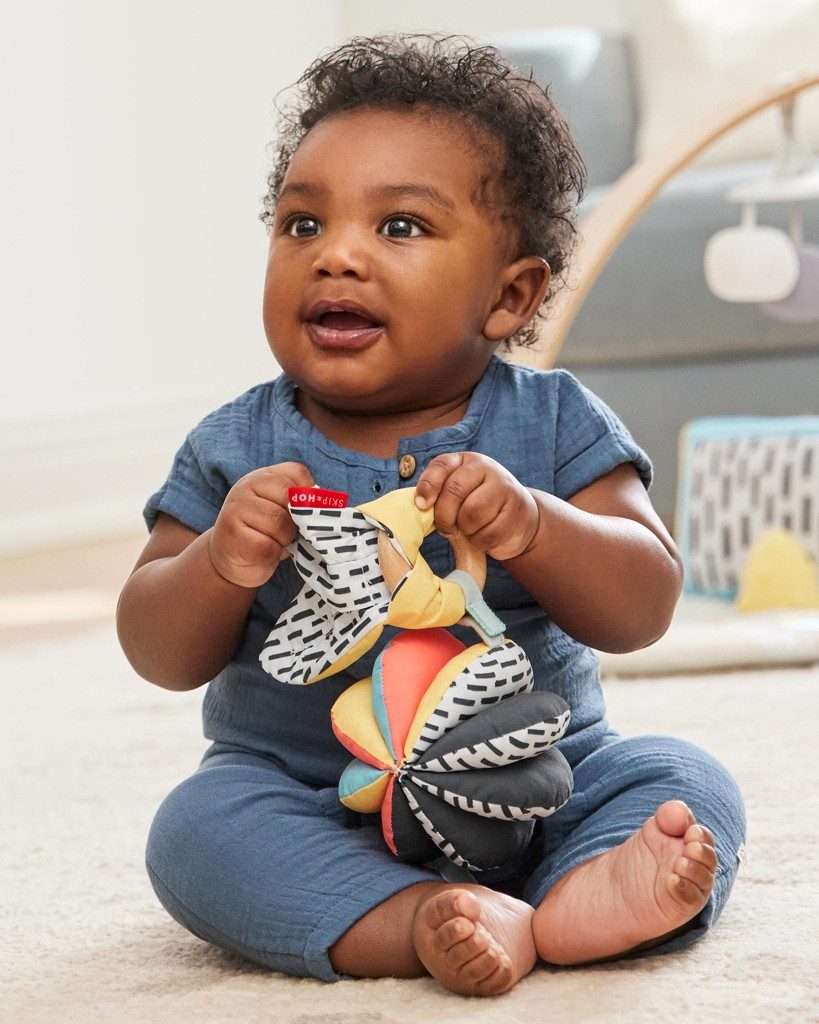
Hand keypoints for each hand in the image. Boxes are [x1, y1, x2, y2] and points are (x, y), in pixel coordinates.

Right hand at [208, 462, 313, 587]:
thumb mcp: (282, 510)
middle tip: (293, 532)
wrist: (231, 560)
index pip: (296, 472)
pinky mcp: (233, 535)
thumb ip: (300, 502)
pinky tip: (266, 553)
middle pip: (289, 496)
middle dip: (298, 520)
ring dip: (286, 539)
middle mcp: (246, 486)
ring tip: (277, 543)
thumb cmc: (265, 533)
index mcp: (262, 476)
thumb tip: (327, 504)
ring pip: (279, 522)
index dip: (309, 494)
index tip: (308, 512)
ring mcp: (236, 509)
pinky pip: (268, 545)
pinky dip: (274, 554)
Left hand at [414, 453, 539, 560]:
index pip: (441, 465)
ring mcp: (505, 488)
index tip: (421, 506)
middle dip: (444, 516)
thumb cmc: (479, 505)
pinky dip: (479, 542)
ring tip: (469, 529)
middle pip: (454, 491)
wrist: (520, 518)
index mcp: (467, 461)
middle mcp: (487, 468)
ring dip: (465, 529)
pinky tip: (483, 536)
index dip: (428, 486)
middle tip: (447, 528)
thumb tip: (420, 505)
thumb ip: (439, 493)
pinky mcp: (516, 512)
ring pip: (471, 513)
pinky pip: (487, 533)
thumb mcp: (458, 493)